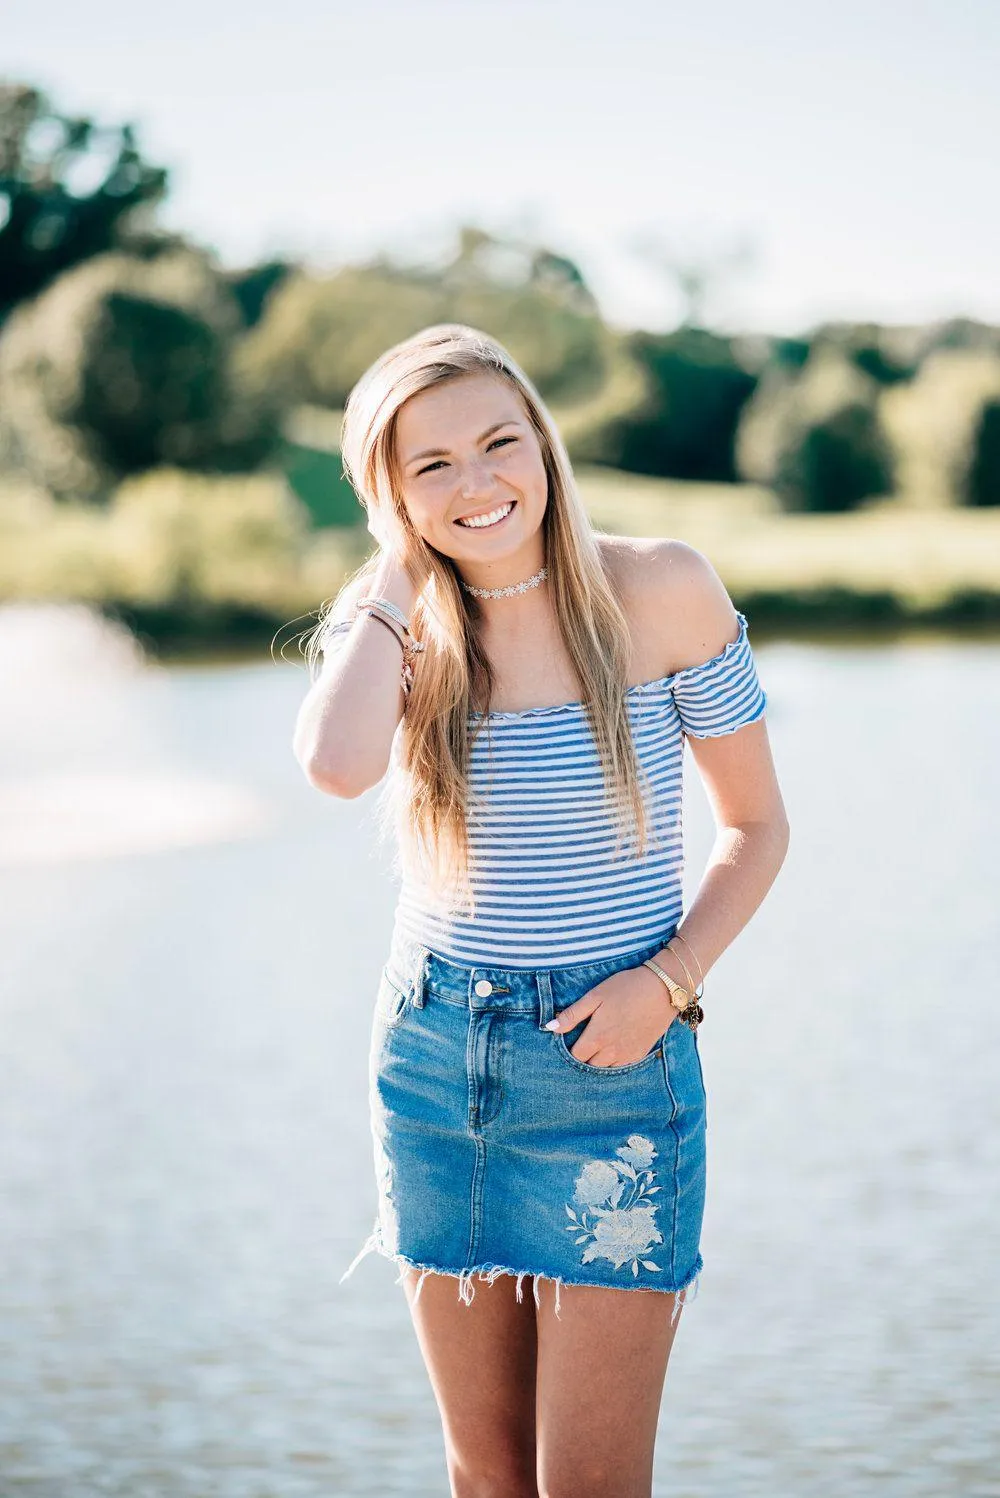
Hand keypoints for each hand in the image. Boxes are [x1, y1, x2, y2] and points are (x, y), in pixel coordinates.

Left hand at [544, 964, 676, 1066]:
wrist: (663, 989)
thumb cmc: (626, 988)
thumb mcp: (595, 996)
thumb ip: (572, 1014)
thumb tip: (550, 1028)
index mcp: (597, 1037)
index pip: (575, 1056)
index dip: (570, 1049)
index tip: (571, 1038)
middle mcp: (611, 1052)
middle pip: (589, 1065)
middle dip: (584, 1055)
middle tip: (585, 1038)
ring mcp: (627, 1055)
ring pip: (606, 1068)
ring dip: (600, 1059)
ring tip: (601, 1041)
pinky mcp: (640, 1053)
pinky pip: (622, 1065)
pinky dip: (615, 1059)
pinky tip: (616, 1043)